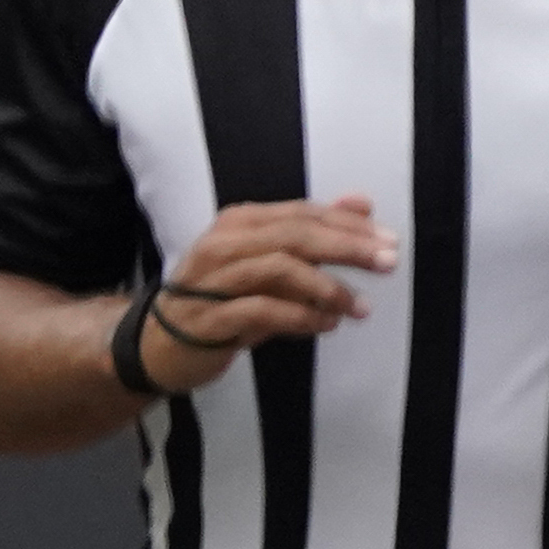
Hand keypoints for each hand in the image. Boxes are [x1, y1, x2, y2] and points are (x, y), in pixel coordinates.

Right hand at [140, 196, 397, 393]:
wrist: (160, 345)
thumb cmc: (223, 299)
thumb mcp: (268, 262)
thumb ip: (312, 233)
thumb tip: (362, 204)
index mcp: (240, 221)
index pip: (304, 213)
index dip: (349, 224)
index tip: (388, 239)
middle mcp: (225, 243)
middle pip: (296, 235)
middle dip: (348, 247)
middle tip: (387, 263)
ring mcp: (213, 280)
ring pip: (280, 268)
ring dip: (328, 287)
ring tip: (359, 307)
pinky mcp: (209, 319)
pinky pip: (262, 311)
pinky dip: (301, 317)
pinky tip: (325, 325)